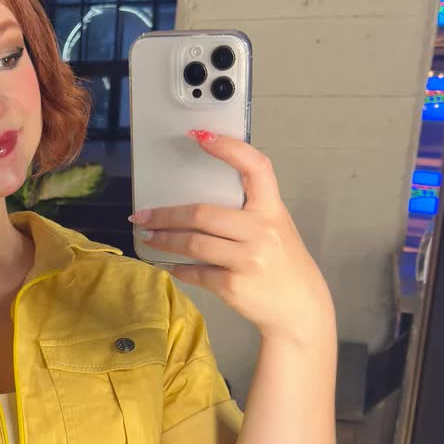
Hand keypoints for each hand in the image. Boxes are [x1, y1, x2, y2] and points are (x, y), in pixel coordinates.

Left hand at [129, 129, 334, 342]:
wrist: (301, 308)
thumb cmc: (283, 263)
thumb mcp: (276, 228)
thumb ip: (248, 211)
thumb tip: (200, 200)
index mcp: (272, 210)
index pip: (255, 167)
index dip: (228, 148)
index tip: (198, 135)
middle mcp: (261, 231)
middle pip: (202, 213)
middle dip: (165, 214)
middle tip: (143, 214)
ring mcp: (247, 260)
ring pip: (193, 243)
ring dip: (164, 239)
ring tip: (148, 236)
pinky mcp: (233, 286)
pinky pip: (196, 272)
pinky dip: (178, 267)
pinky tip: (169, 263)